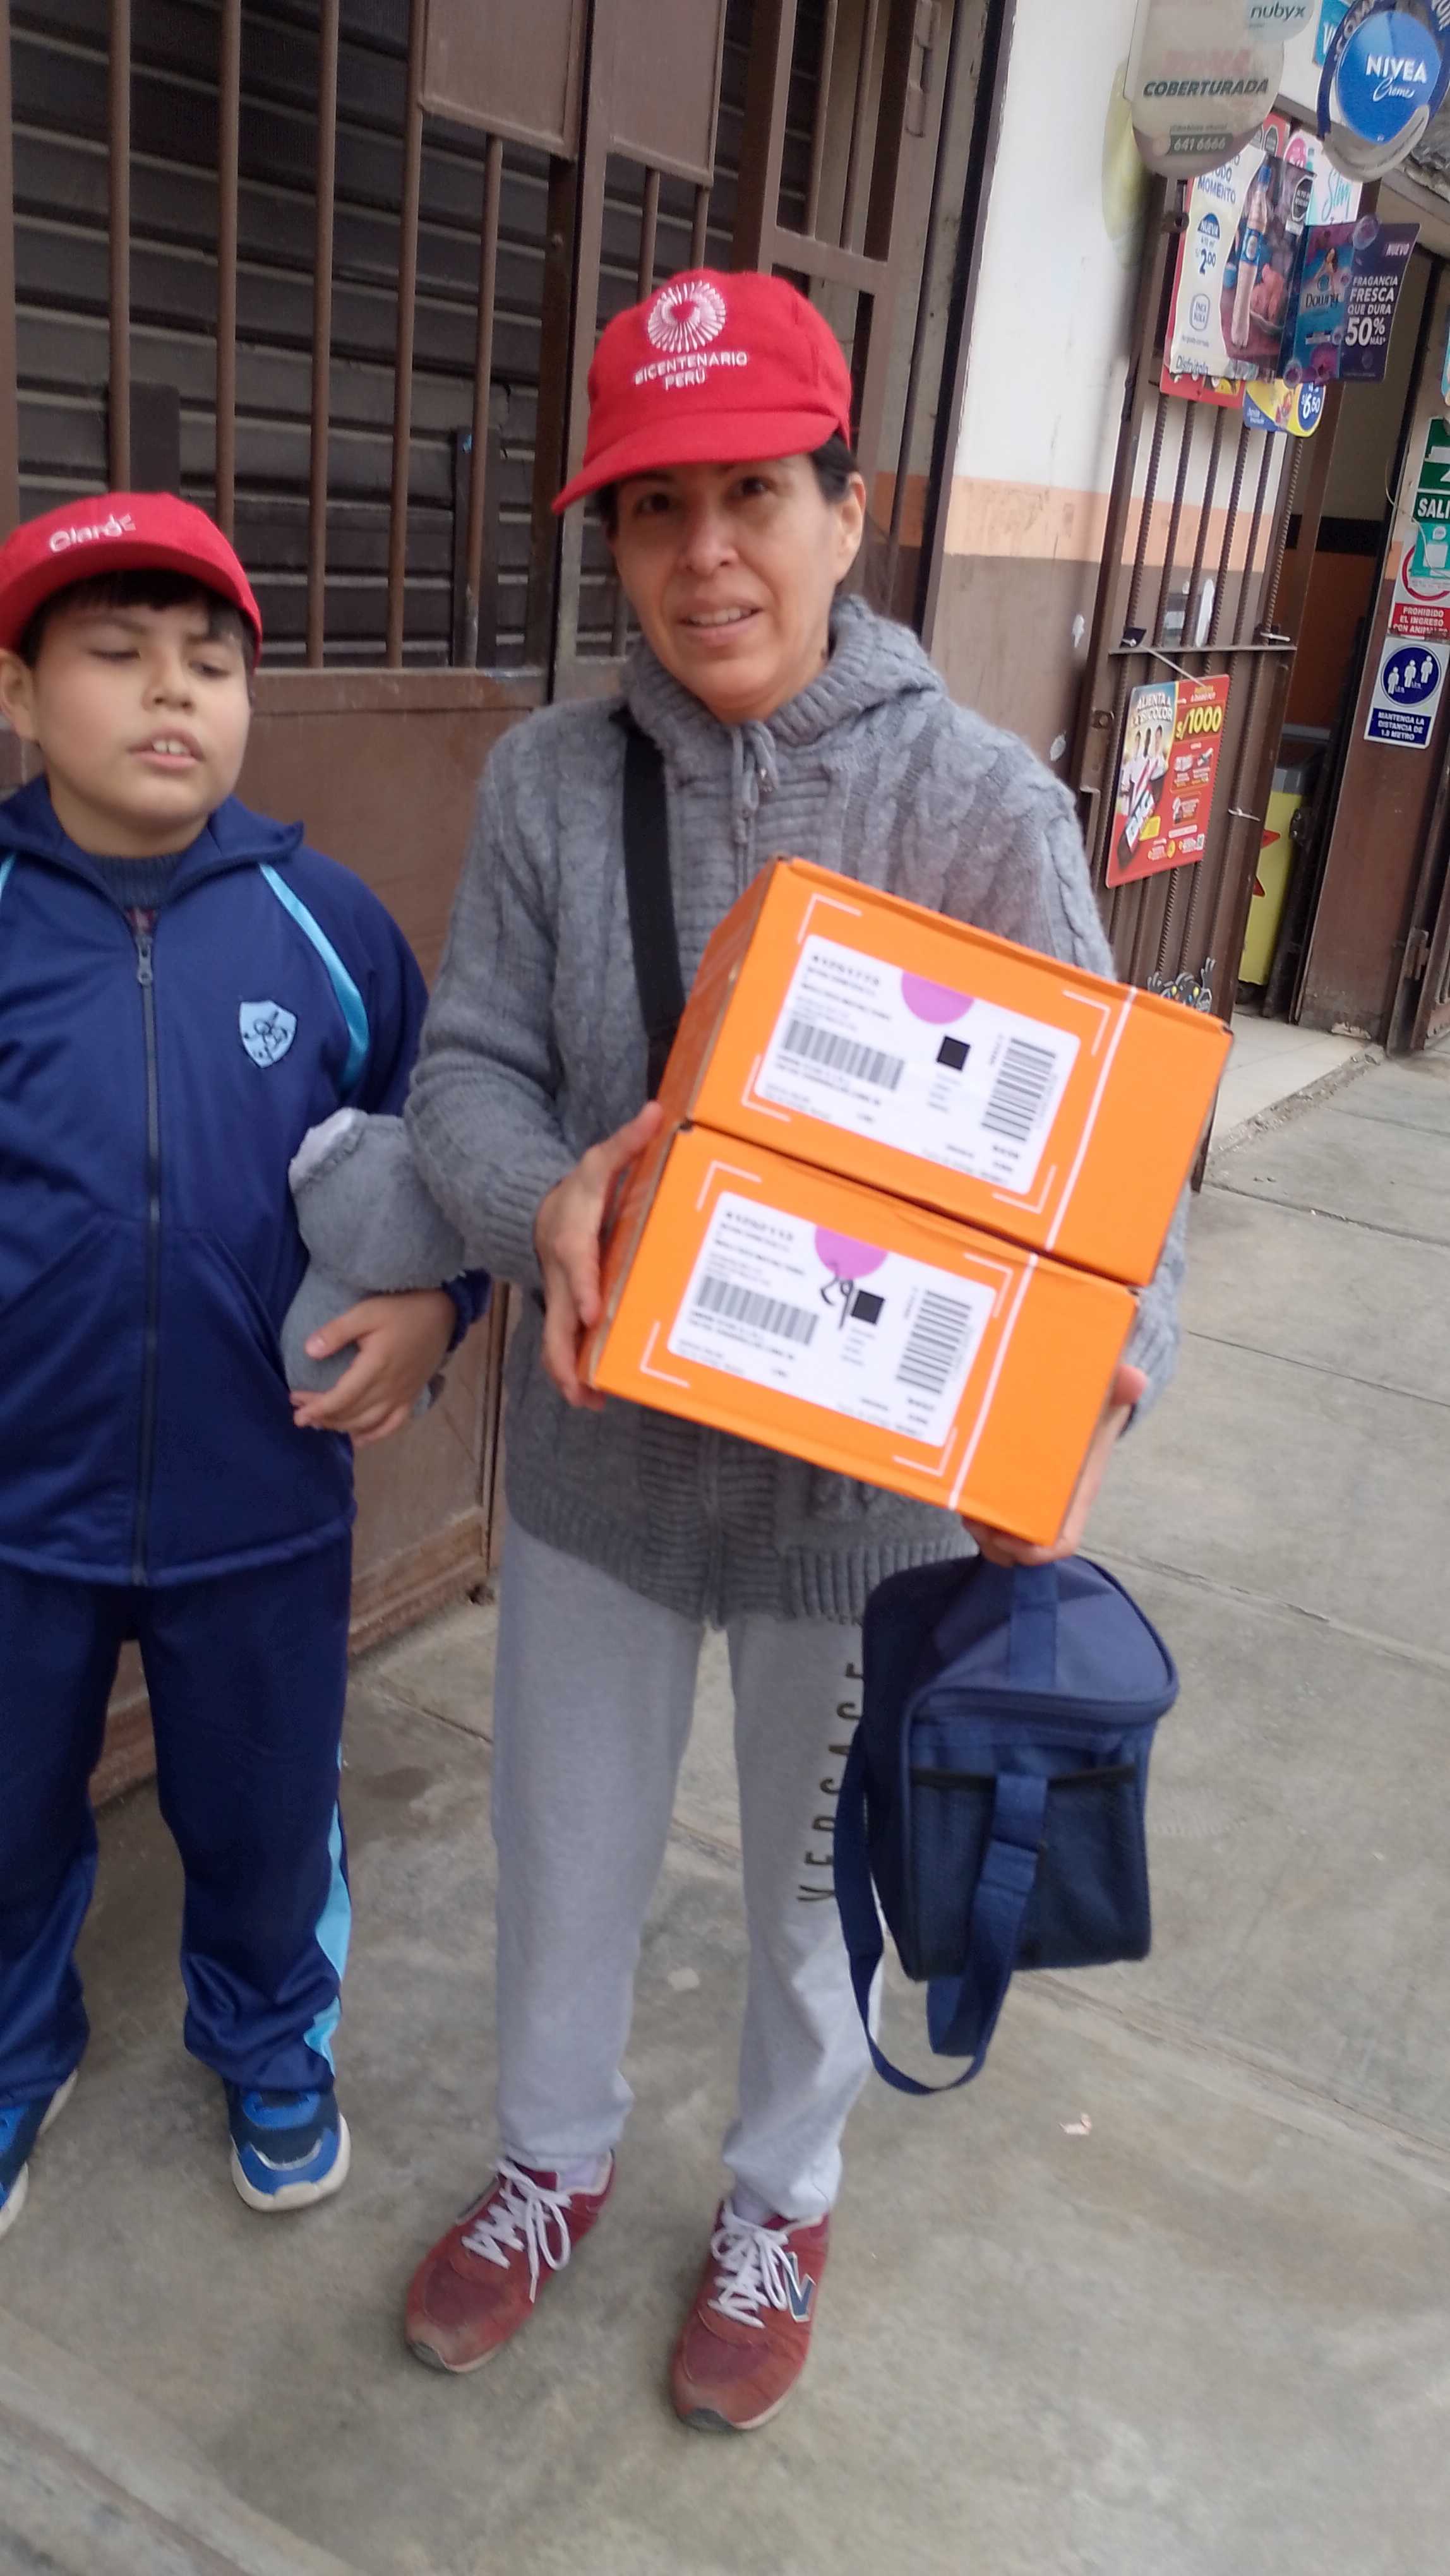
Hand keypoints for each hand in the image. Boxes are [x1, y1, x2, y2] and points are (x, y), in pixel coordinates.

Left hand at [290, 1288, 456, 1445]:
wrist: (442, 1313)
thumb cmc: (402, 1309)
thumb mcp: (366, 1311)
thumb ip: (337, 1331)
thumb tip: (308, 1351)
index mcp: (376, 1367)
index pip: (342, 1398)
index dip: (318, 1408)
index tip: (297, 1412)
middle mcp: (390, 1388)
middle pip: (352, 1413)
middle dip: (323, 1418)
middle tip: (300, 1414)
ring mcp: (403, 1395)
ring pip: (369, 1423)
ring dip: (342, 1427)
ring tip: (321, 1423)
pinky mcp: (412, 1397)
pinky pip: (393, 1425)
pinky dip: (373, 1435)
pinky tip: (357, 1439)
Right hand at [534, 1102, 663, 1409]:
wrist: (538, 1208)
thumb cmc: (578, 1190)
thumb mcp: (599, 1162)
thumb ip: (626, 1142)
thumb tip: (655, 1113)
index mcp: (572, 1240)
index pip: (576, 1266)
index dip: (585, 1290)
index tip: (595, 1314)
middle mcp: (562, 1276)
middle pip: (556, 1320)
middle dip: (566, 1356)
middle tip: (584, 1388)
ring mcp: (560, 1297)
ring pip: (555, 1340)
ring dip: (567, 1373)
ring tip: (590, 1402)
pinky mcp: (565, 1311)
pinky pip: (565, 1343)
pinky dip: (574, 1370)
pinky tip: (595, 1393)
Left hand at [961, 1361, 1147, 1567]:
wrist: (1087, 1401)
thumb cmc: (1095, 1407)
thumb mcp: (1107, 1396)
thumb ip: (1119, 1387)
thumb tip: (1136, 1379)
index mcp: (1074, 1494)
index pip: (1061, 1542)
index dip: (1035, 1552)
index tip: (1007, 1538)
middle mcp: (1051, 1505)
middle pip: (1024, 1548)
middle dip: (996, 1543)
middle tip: (974, 1518)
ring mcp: (1029, 1499)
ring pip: (1003, 1537)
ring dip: (982, 1532)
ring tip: (964, 1508)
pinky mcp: (1009, 1487)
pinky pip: (991, 1515)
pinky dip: (975, 1513)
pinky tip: (958, 1492)